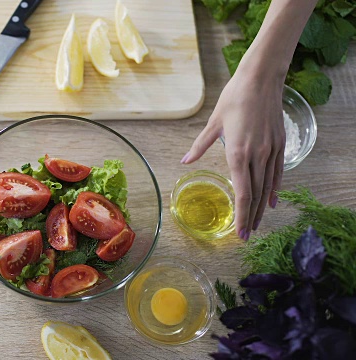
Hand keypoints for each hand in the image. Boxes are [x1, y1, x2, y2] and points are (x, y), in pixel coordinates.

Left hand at [181, 70, 284, 240]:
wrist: (261, 79)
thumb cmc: (234, 98)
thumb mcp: (213, 122)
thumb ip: (200, 145)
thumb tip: (184, 161)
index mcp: (237, 152)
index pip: (242, 192)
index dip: (241, 214)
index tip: (239, 232)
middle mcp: (256, 155)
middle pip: (255, 194)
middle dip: (250, 217)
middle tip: (246, 236)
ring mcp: (271, 150)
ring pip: (267, 186)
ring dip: (261, 207)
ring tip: (256, 223)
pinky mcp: (279, 143)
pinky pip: (277, 172)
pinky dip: (274, 188)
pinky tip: (272, 200)